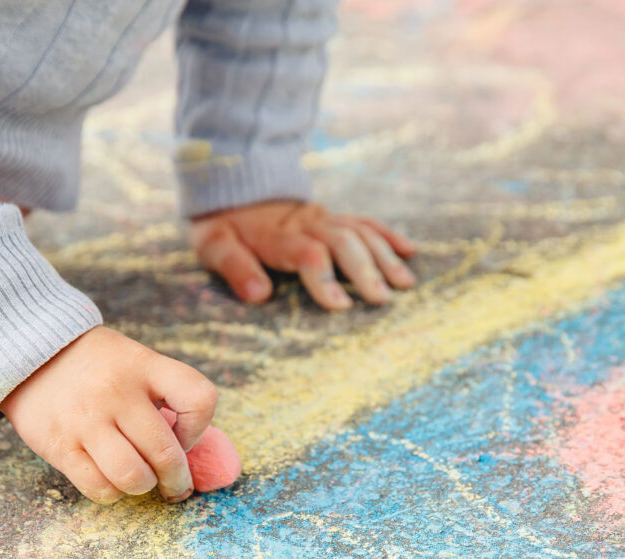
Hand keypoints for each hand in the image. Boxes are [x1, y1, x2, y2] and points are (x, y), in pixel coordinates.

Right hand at [0, 326, 218, 503]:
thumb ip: (166, 398)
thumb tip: (197, 456)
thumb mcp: (138, 363)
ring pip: (133, 477)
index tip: (185, 434)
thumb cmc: (101, 367)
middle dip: (177, 478)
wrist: (31, 353)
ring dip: (144, 486)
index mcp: (144, 365)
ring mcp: (86, 420)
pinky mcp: (59, 445)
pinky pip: (99, 487)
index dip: (200, 427)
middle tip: (176, 485)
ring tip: (142, 480)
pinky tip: (113, 480)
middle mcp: (117, 391)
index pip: (198, 398)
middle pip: (166, 452)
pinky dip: (113, 492)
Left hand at [190, 200, 417, 309]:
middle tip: (381, 300)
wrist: (235, 185)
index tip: (341, 306)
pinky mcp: (335, 216)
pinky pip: (366, 222)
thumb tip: (259, 294)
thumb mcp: (214, 244)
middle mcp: (307, 223)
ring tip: (404, 284)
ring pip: (361, 232)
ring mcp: (325, 218)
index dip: (325, 279)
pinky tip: (410, 251)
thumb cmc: (224, 225)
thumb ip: (234, 266)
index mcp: (277, 235)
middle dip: (365, 271)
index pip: (308, 254)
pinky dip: (389, 235)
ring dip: (385, 257)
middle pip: (344, 242)